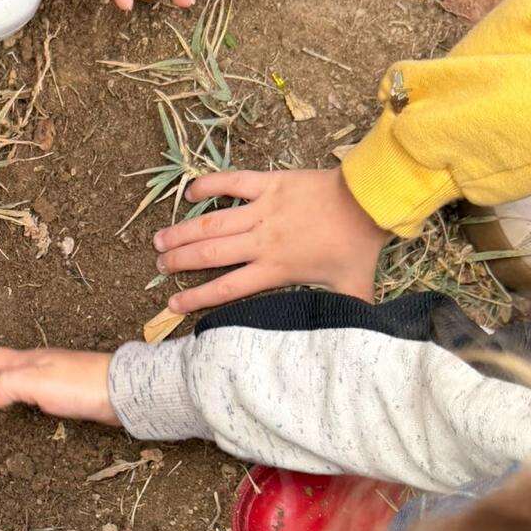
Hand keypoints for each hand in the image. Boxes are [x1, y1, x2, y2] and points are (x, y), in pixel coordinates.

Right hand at [0, 343, 117, 424]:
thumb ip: (8, 387)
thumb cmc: (80, 384)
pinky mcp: (68, 389)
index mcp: (28, 361)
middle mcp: (39, 364)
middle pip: (4, 362)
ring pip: (20, 372)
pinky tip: (28, 393)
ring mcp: (54, 375)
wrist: (121, 391)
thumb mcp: (35, 383)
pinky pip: (35, 385)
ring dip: (2, 372)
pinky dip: (22, 387)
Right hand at [153, 167, 389, 313]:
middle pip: (209, 255)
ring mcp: (263, 210)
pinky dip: (209, 185)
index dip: (196, 298)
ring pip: (212, 223)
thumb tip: (352, 348)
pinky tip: (190, 192)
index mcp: (275, 269)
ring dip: (182, 231)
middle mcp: (262, 241)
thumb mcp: (353, 288)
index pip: (227, 288)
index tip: (172, 304)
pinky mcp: (270, 183)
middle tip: (159, 265)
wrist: (371, 201)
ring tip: (159, 239)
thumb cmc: (359, 245)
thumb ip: (347, 315)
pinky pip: (232, 182)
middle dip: (179, 261)